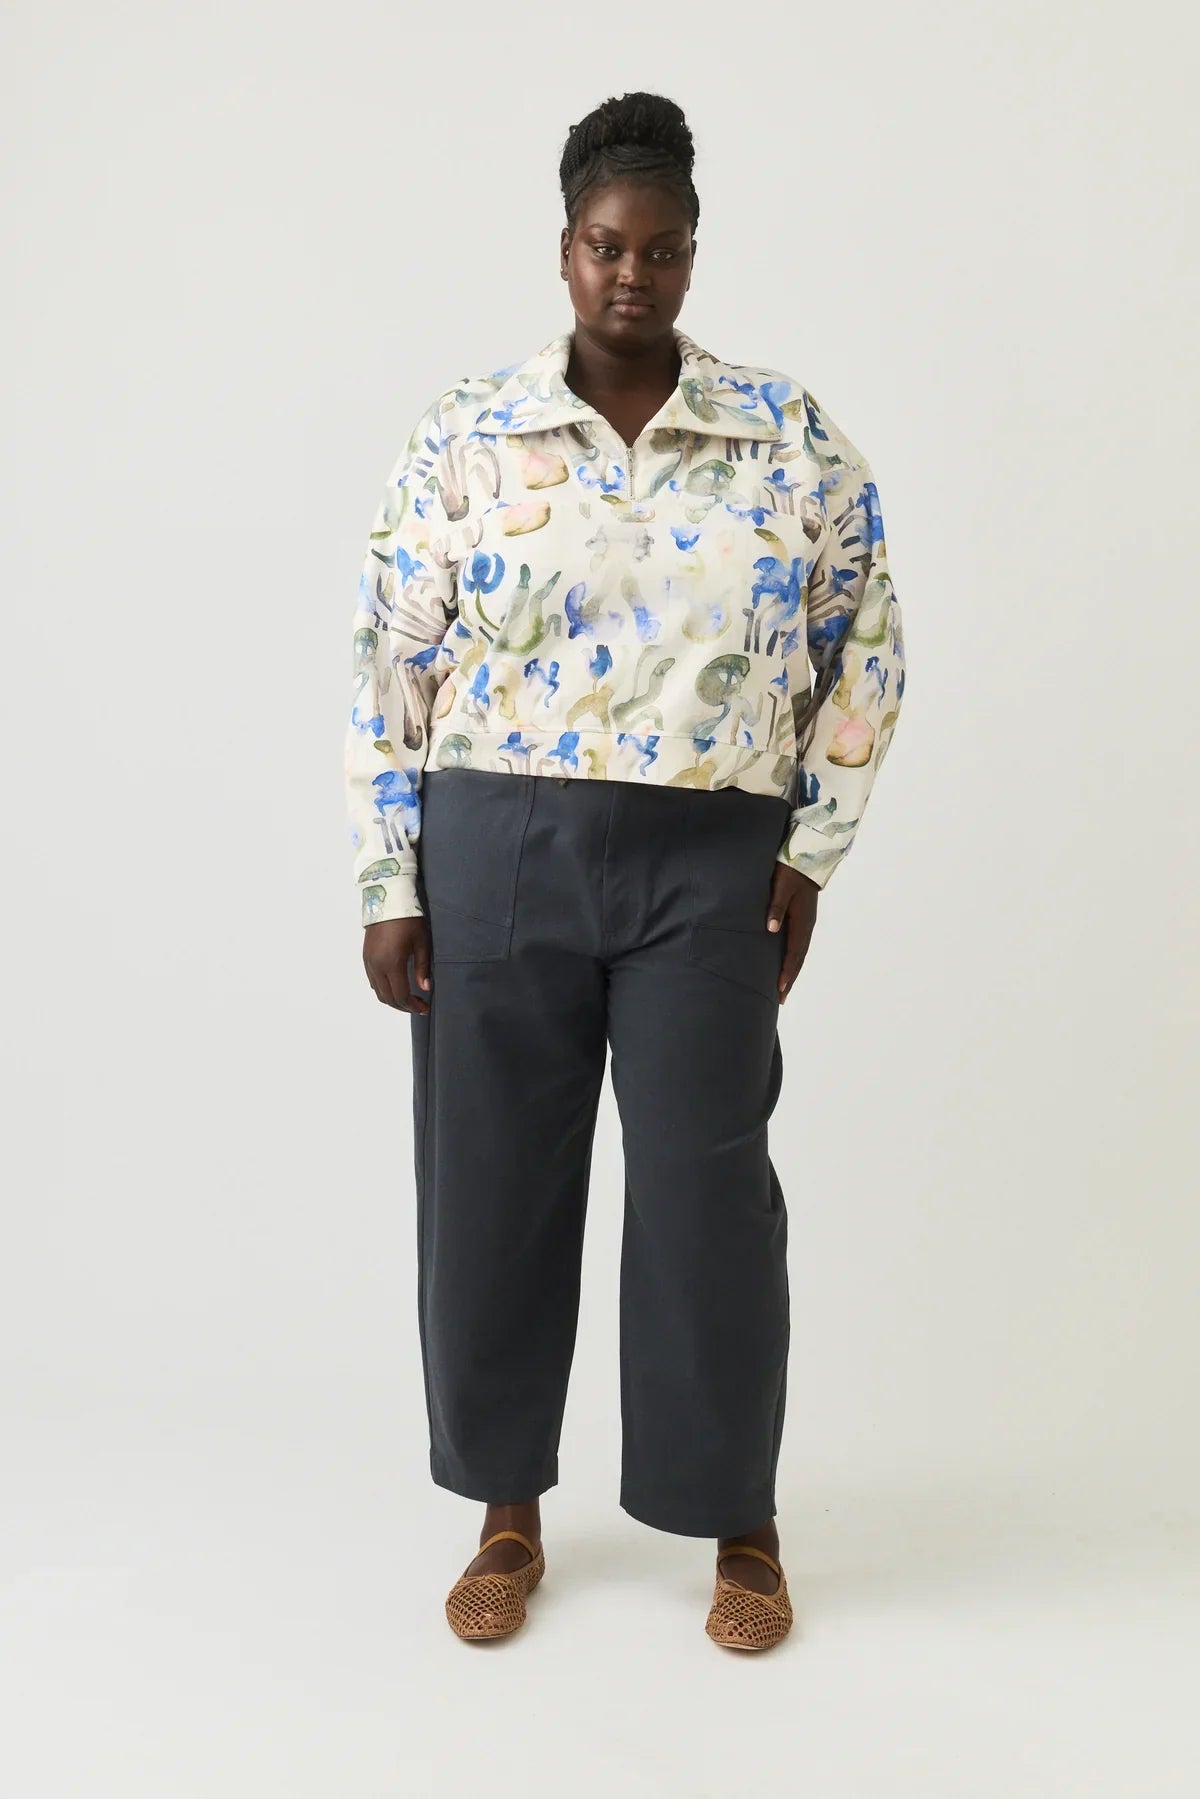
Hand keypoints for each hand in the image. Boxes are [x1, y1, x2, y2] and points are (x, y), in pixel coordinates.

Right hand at [362, 916, 432, 1013]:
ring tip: (408, 1000)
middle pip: (388, 998)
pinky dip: (384, 990)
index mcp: (392, 964)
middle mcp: (377, 966)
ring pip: (378, 992)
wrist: (388, 899)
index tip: (425, 1008)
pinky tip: (396, 987)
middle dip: (403, 1006)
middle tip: (418, 1007)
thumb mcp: (421, 943)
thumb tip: (425, 988)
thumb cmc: (409, 919)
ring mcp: (369, 962)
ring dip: (393, 1000)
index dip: (413, 1006)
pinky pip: (373, 981)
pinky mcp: (366, 957)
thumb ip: (422, 968)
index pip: (401, 996)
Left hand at [765, 864, 818, 1004]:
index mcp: (801, 921)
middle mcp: (806, 926)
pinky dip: (794, 959)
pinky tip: (787, 964)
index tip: (780, 988)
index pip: (793, 953)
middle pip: (798, 958)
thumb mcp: (781, 887)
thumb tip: (771, 929)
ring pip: (800, 953)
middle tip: (781, 998)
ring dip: (792, 971)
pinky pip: (799, 945)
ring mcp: (807, 923)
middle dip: (789, 979)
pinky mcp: (804, 919)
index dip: (786, 971)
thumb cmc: (791, 871)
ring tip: (783, 988)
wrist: (808, 857)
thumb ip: (775, 907)